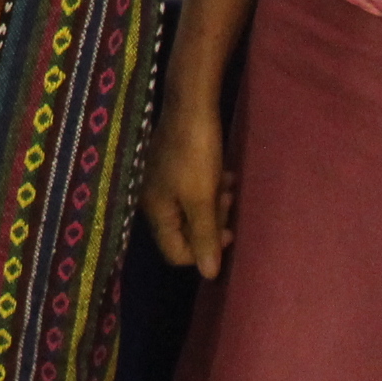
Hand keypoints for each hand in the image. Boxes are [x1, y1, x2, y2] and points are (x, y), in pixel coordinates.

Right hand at [143, 98, 236, 277]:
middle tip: (228, 203)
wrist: (191, 104)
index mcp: (155, 212)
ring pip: (192, 211)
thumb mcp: (203, 198)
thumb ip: (204, 237)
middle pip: (184, 233)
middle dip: (211, 224)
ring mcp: (162, 183)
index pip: (176, 253)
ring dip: (214, 205)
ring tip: (227, 185)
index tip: (228, 233)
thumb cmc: (195, 154)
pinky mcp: (172, 167)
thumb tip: (208, 275)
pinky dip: (209, 188)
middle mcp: (153, 201)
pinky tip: (223, 174)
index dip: (204, 251)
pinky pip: (192, 191)